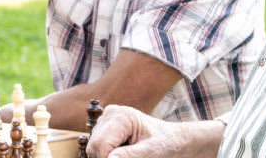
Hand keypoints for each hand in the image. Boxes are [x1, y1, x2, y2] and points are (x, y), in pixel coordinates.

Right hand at [87, 105, 216, 157]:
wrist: (171, 138)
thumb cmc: (165, 143)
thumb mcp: (150, 152)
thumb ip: (129, 156)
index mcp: (122, 116)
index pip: (101, 143)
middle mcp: (111, 113)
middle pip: (94, 145)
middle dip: (106, 157)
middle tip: (129, 157)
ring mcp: (107, 118)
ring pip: (94, 146)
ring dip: (107, 155)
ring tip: (128, 153)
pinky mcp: (106, 125)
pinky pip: (97, 144)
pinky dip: (107, 152)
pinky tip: (122, 150)